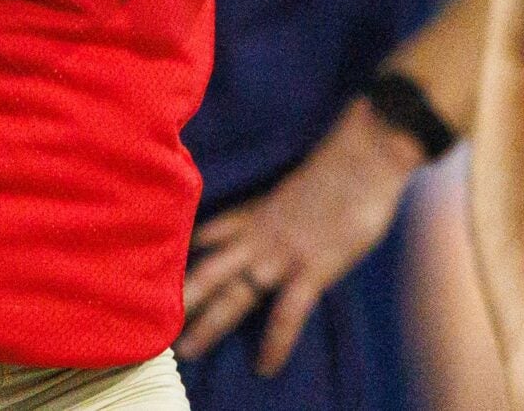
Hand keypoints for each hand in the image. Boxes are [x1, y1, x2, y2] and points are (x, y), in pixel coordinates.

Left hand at [177, 98, 426, 374]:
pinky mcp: (310, 269)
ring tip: (188, 350)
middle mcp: (260, 234)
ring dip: (210, 323)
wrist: (363, 157)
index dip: (193, 249)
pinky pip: (286, 315)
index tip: (169, 263)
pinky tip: (265, 366)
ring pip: (234, 293)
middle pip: (212, 268)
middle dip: (186, 295)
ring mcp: (281, 254)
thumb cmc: (343, 163)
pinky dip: (275, 343)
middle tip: (160, 319)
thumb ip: (288, 202)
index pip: (215, 231)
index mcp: (259, 210)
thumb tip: (295, 213)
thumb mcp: (301, 180)